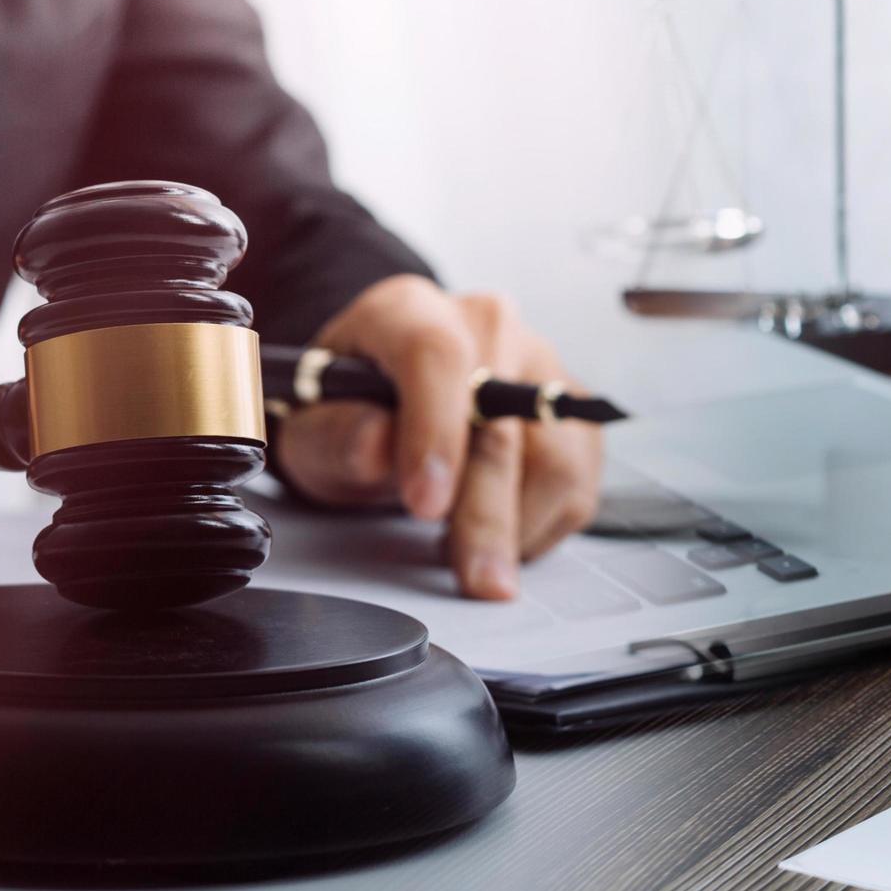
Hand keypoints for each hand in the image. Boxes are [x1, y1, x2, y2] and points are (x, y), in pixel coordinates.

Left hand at [271, 275, 602, 599]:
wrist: (386, 398)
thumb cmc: (347, 413)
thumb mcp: (311, 429)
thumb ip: (333, 436)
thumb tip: (376, 448)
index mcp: (408, 311)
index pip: (436, 355)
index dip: (435, 431)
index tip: (424, 504)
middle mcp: (486, 325)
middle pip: (504, 422)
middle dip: (488, 515)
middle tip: (475, 580)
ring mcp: (540, 364)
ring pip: (555, 459)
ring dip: (516, 528)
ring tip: (464, 550)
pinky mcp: (574, 411)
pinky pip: (578, 484)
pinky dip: (539, 528)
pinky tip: (494, 530)